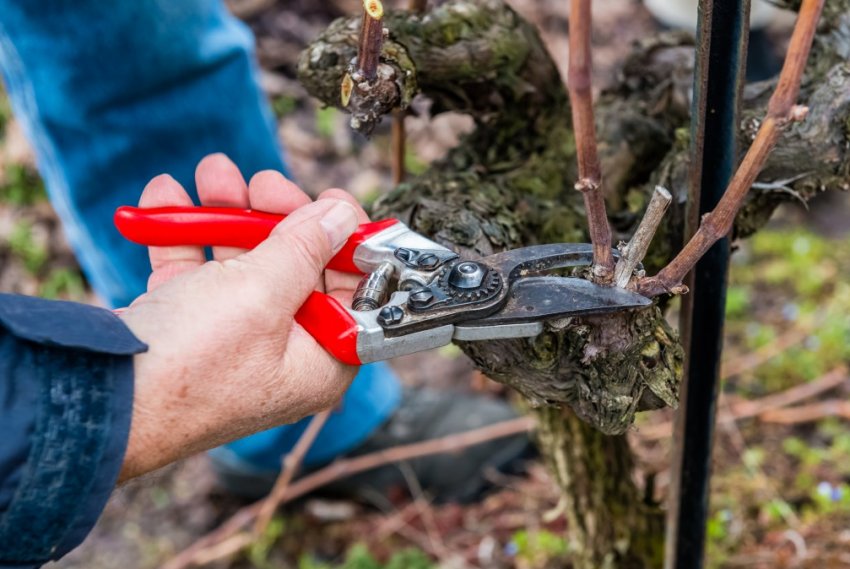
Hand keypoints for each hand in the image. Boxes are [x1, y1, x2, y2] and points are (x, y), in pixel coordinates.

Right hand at [118, 154, 368, 480]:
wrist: (98, 401)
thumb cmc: (192, 363)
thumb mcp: (261, 294)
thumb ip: (306, 248)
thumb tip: (342, 217)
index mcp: (319, 361)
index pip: (351, 293)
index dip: (346, 244)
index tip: (334, 201)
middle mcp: (282, 355)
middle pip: (297, 271)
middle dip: (276, 216)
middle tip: (262, 181)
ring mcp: (233, 344)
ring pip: (242, 266)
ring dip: (226, 214)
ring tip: (211, 172)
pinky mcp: (188, 333)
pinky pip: (196, 275)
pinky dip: (182, 236)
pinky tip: (164, 196)